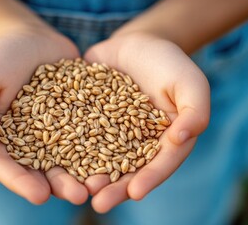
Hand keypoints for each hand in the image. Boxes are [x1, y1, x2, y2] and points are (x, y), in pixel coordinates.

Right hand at [0, 27, 88, 204]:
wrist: (34, 38)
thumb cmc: (1, 55)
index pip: (5, 165)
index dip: (20, 182)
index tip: (39, 195)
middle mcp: (28, 143)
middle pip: (41, 170)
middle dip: (60, 186)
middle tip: (79, 196)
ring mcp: (55, 135)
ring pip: (69, 161)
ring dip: (85, 176)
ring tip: (102, 185)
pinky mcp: (77, 123)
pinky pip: (91, 138)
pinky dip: (103, 150)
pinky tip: (120, 158)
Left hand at [83, 32, 209, 212]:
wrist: (137, 43)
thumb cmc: (170, 63)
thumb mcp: (189, 81)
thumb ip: (195, 109)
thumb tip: (183, 137)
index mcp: (164, 143)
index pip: (159, 165)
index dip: (148, 179)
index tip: (136, 193)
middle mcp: (136, 145)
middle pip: (126, 172)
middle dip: (114, 189)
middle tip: (99, 204)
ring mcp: (109, 135)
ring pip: (98, 160)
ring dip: (87, 178)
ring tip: (76, 191)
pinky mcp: (87, 121)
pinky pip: (75, 136)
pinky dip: (66, 150)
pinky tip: (52, 161)